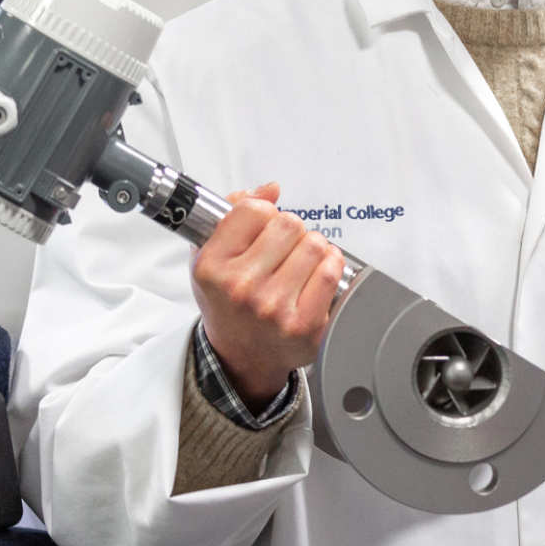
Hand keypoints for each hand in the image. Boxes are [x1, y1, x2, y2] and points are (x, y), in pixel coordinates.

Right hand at [190, 182, 345, 406]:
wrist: (242, 356)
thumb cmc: (228, 302)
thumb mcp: (212, 256)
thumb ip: (235, 213)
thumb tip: (271, 189)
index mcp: (212, 267)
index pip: (253, 210)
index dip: (263, 214)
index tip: (261, 228)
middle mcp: (241, 288)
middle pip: (289, 223)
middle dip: (289, 231)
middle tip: (282, 250)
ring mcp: (274, 309)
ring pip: (314, 244)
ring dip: (311, 248)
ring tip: (298, 264)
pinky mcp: (305, 325)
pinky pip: (332, 271)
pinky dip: (330, 265)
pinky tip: (316, 275)